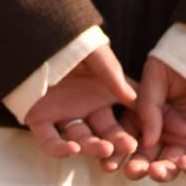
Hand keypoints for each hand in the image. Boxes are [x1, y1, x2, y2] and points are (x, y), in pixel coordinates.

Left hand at [24, 44, 139, 170]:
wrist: (36, 35)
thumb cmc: (70, 42)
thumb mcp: (97, 54)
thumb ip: (113, 74)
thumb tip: (133, 96)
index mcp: (102, 94)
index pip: (124, 113)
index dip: (136, 124)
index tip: (149, 134)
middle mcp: (84, 108)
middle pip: (104, 132)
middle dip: (117, 141)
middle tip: (130, 147)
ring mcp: (63, 116)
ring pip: (80, 139)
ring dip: (93, 147)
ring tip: (105, 149)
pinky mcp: (39, 120)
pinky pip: (50, 141)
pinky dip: (60, 149)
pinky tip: (72, 150)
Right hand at [125, 58, 185, 180]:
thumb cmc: (183, 58)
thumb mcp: (157, 74)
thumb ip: (147, 105)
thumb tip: (148, 141)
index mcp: (147, 118)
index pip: (128, 141)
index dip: (118, 154)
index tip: (109, 163)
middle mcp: (165, 133)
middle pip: (147, 159)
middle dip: (138, 168)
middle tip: (132, 170)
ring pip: (171, 166)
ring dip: (162, 173)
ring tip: (156, 170)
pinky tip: (184, 164)